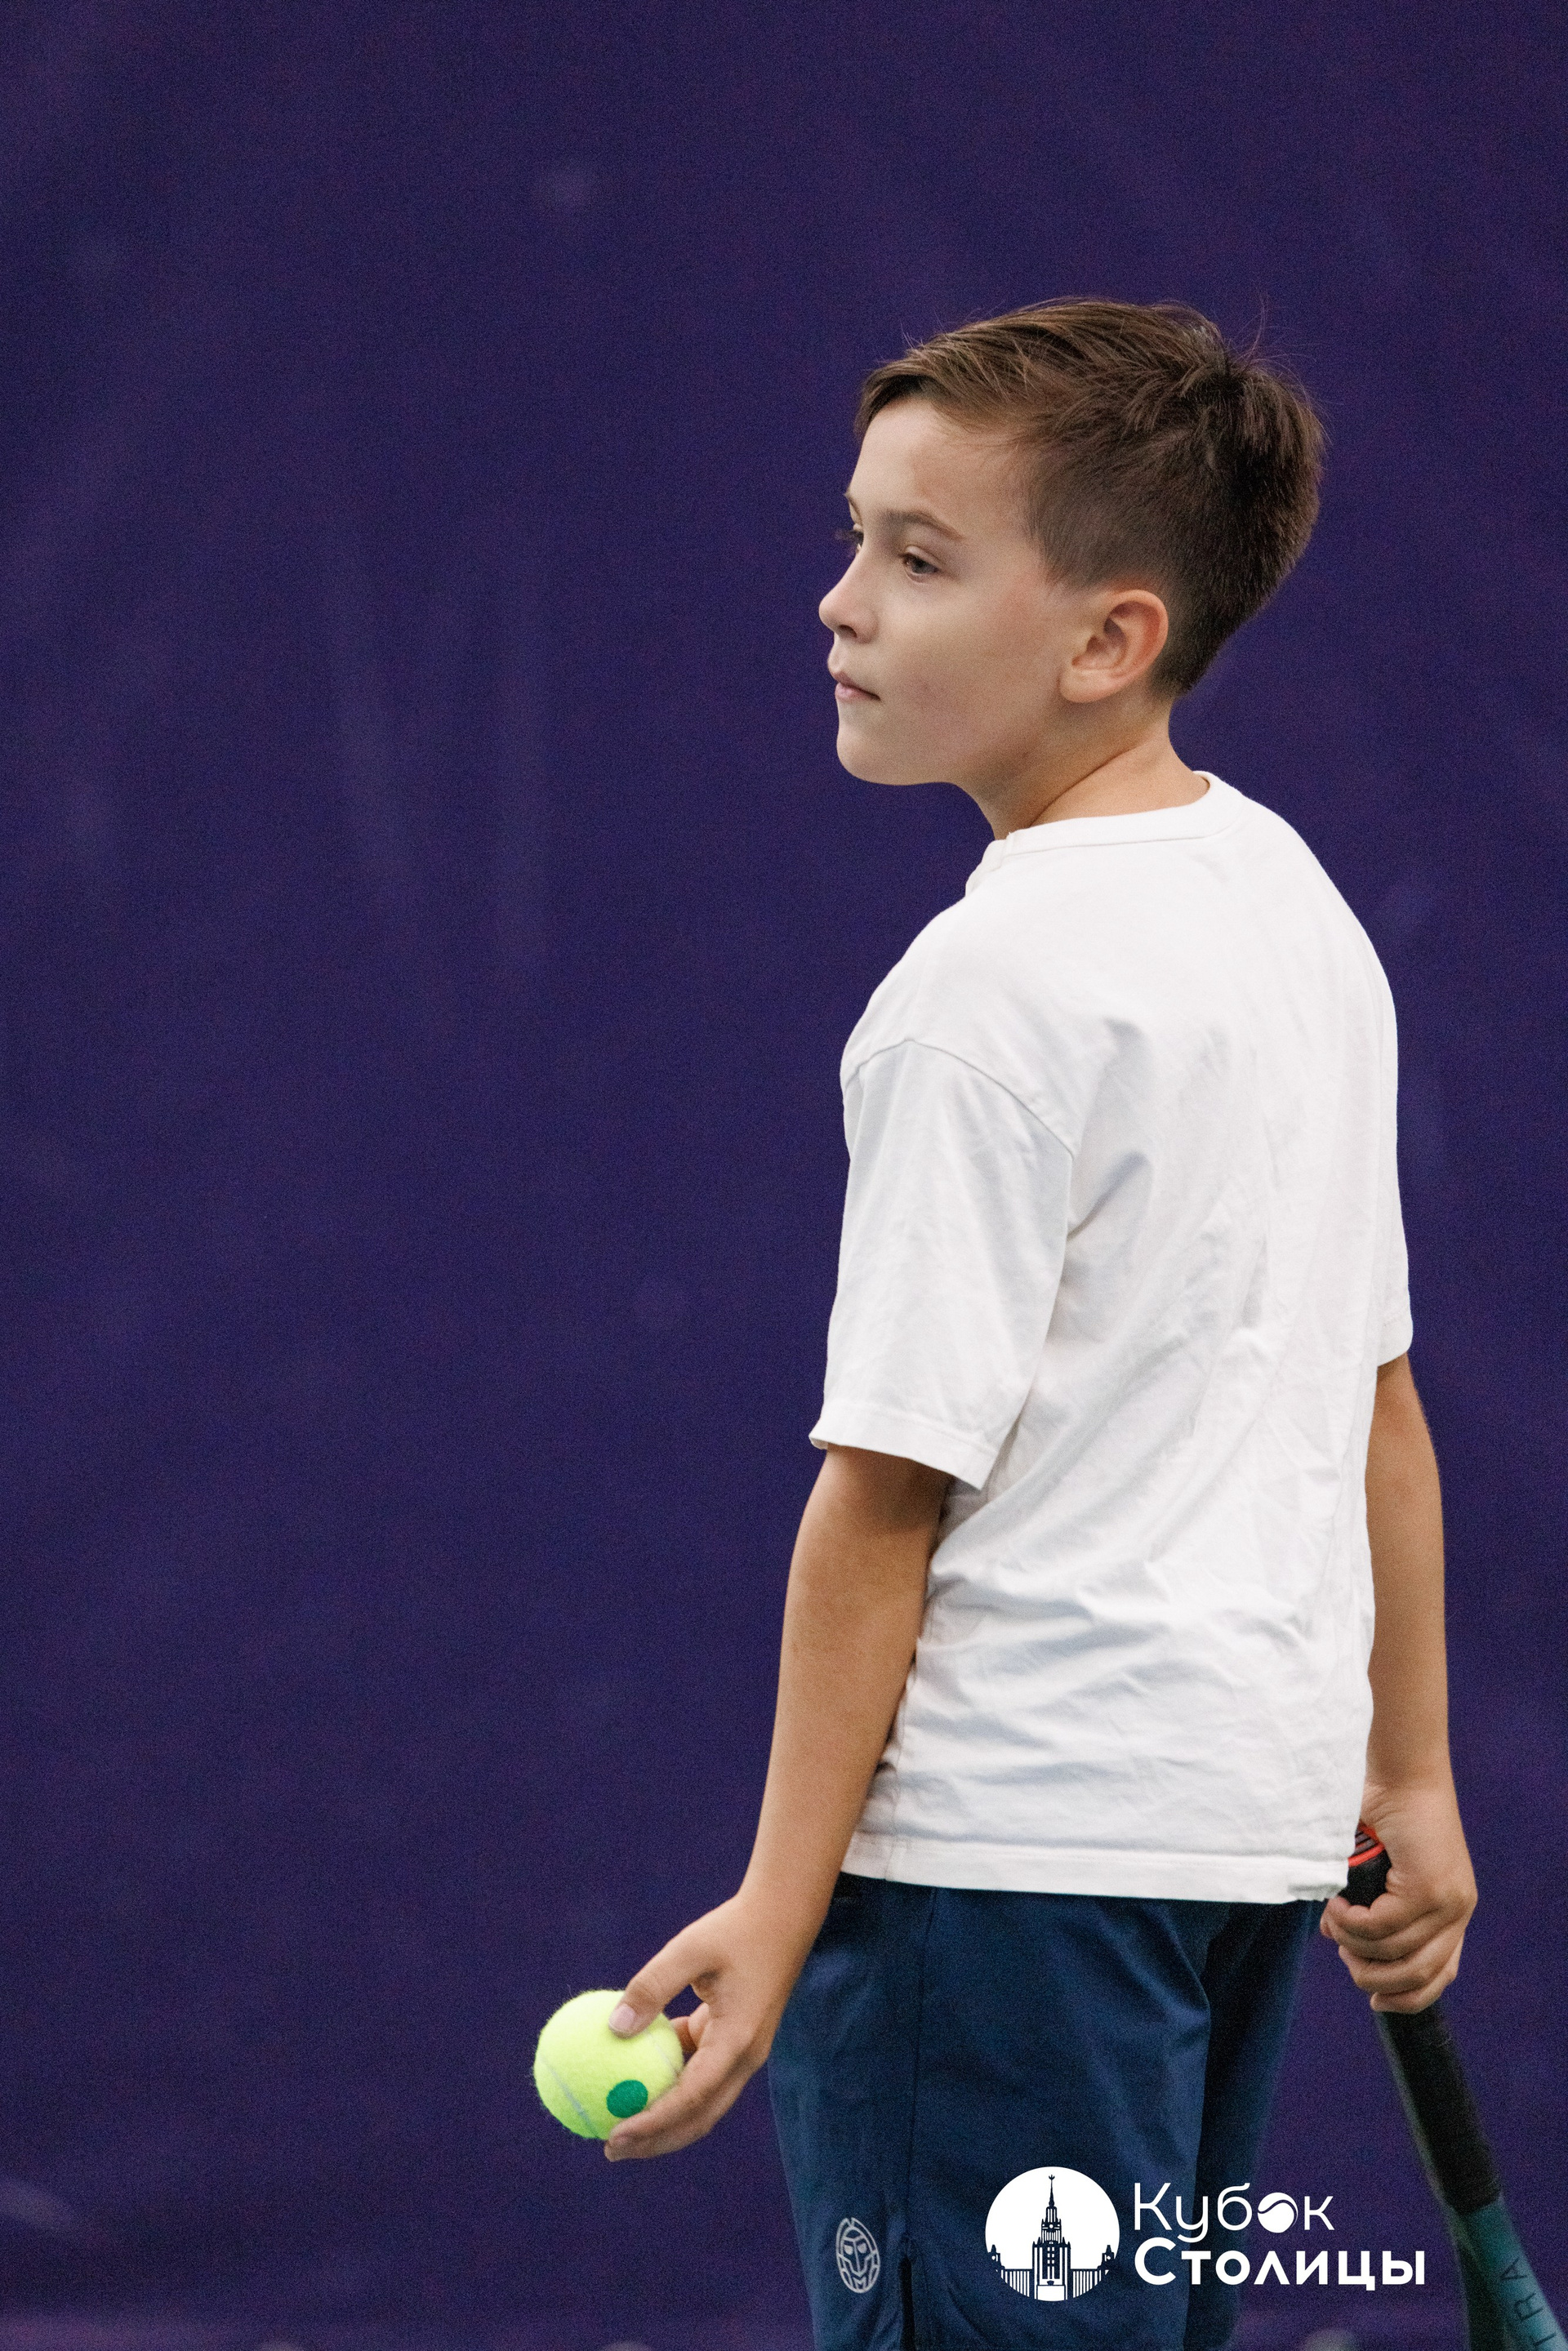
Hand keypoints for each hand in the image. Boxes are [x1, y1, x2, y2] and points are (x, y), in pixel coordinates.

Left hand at [602, 1890, 810, 2159]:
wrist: (783, 1916)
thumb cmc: (736, 1929)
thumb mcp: (690, 1948)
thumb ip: (652, 1986)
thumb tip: (613, 2027)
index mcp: (738, 2042)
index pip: (691, 2099)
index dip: (652, 2124)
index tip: (615, 2135)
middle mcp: (743, 2057)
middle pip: (699, 2118)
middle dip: (656, 2141)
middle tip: (609, 2147)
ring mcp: (740, 2052)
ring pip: (699, 2100)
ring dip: (661, 2116)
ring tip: (616, 2120)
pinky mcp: (732, 2039)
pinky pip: (696, 2069)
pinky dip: (667, 2077)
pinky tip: (633, 2070)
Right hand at [1318, 1781, 1476, 2011]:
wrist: (1399, 1768)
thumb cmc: (1381, 1812)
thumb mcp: (1382, 1871)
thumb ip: (1372, 1907)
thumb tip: (1340, 1941)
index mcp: (1451, 1908)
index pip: (1441, 1975)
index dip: (1407, 1997)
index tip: (1375, 2001)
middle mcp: (1458, 1910)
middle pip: (1418, 1975)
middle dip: (1372, 1976)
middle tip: (1343, 1951)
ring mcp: (1448, 1901)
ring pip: (1395, 1952)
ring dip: (1354, 1944)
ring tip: (1333, 1921)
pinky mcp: (1429, 1888)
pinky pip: (1382, 1927)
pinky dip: (1351, 1924)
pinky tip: (1336, 1907)